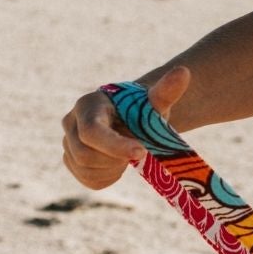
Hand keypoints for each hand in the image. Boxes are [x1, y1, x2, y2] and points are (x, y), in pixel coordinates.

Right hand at [61, 65, 189, 188]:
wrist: (133, 120)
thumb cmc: (143, 109)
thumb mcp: (154, 101)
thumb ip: (167, 90)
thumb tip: (184, 72)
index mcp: (88, 105)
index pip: (91, 132)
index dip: (115, 146)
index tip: (141, 151)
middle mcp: (71, 122)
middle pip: (85, 155)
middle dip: (115, 158)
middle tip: (138, 149)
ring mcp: (67, 143)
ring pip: (86, 170)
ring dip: (113, 168)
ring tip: (128, 154)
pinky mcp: (71, 161)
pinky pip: (88, 181)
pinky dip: (108, 178)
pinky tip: (118, 164)